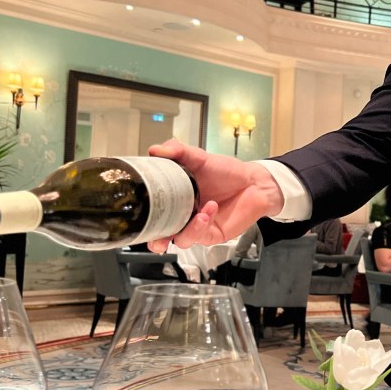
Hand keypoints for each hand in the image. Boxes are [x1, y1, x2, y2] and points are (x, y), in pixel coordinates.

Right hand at [147, 140, 284, 248]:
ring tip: (199, 212)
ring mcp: (197, 226)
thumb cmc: (226, 172)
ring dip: (186, 229)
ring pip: (181, 239)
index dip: (143, 217)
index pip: (153, 212)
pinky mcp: (212, 235)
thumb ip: (178, 152)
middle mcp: (183, 215)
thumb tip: (156, 150)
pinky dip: (202, 224)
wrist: (253, 182)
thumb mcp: (199, 157)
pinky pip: (201, 236)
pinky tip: (209, 209)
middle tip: (156, 237)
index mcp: (174, 199)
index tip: (137, 212)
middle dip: (156, 240)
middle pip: (161, 236)